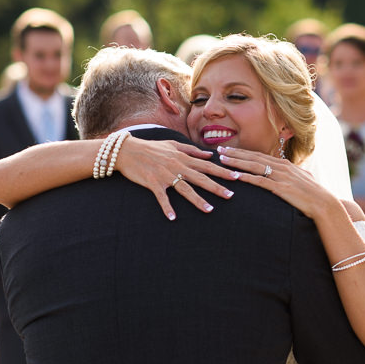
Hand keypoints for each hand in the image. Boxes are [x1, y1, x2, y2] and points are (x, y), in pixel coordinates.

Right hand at [116, 137, 238, 219]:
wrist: (127, 150)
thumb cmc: (151, 147)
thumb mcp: (173, 145)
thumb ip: (192, 150)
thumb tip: (210, 155)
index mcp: (183, 158)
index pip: (207, 165)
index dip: (223, 171)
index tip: (237, 177)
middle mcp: (177, 166)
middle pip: (201, 178)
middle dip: (216, 187)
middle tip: (231, 195)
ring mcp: (165, 175)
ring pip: (185, 189)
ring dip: (197, 200)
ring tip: (210, 210)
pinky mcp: (153, 183)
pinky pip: (162, 197)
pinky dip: (167, 207)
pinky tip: (173, 218)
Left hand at [218, 148, 342, 219]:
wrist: (324, 204)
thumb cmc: (314, 195)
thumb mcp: (301, 182)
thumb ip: (290, 177)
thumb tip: (285, 177)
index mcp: (285, 165)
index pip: (260, 156)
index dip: (243, 152)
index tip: (230, 150)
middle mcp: (282, 167)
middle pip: (254, 157)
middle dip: (235, 153)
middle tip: (219, 150)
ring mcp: (281, 177)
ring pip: (254, 166)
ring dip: (237, 162)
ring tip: (222, 160)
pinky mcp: (281, 188)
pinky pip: (260, 181)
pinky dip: (247, 178)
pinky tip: (236, 177)